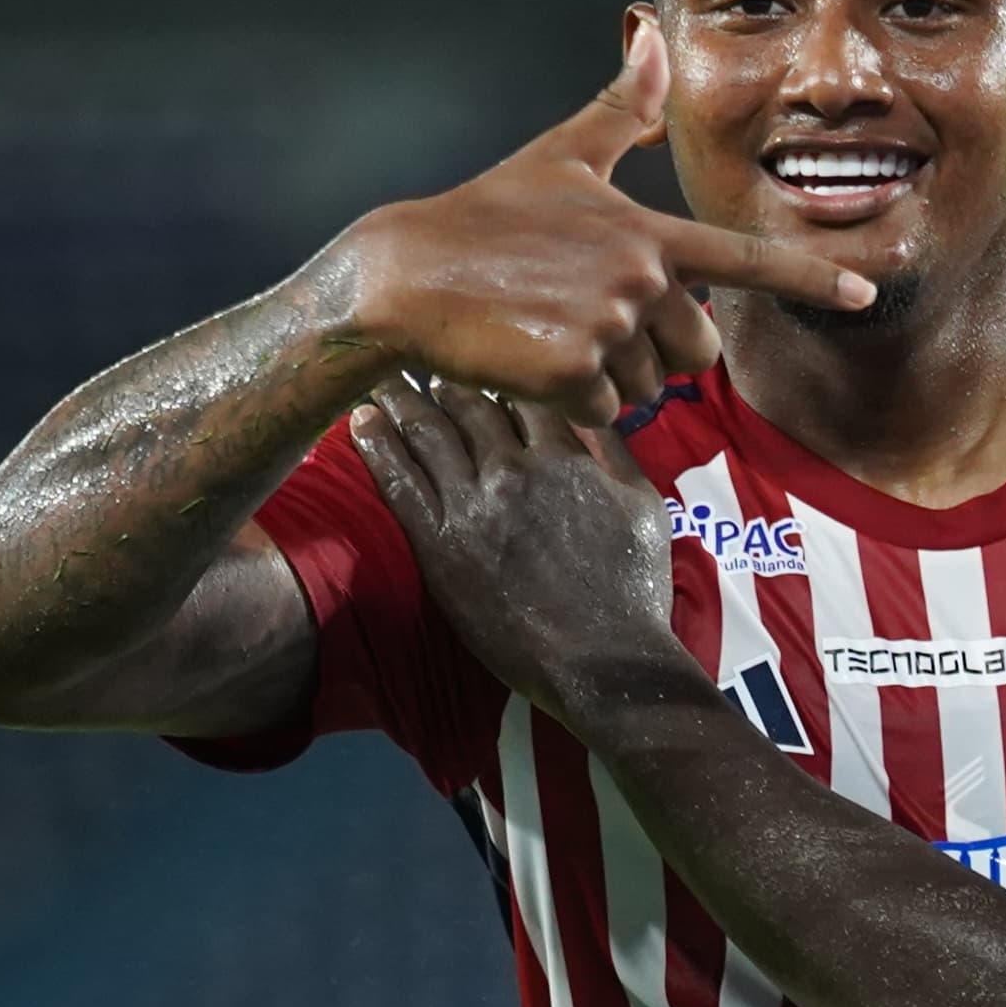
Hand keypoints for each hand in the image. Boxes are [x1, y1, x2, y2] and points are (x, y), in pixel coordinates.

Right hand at [319, 20, 875, 427]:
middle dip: (654, 351)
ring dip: (604, 376)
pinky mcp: (571, 373)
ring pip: (645, 387)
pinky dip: (569, 403)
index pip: (746, 261)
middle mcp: (639, 279)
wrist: (404, 276)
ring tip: (548, 331)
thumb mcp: (561, 157)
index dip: (811, 279)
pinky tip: (530, 360)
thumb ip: (624, 110)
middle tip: (587, 320)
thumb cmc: (485, 217)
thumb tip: (654, 36)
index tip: (865, 290)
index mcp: (647, 233)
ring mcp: (608, 327)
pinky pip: (601, 412)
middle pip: (695, 350)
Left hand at [348, 376, 682, 701]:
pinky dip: (376, 447)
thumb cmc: (634, 588)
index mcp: (566, 456)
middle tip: (418, 346)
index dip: (501, 367)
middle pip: (469, 401)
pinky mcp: (441, 545)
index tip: (480, 350)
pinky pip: (399, 483)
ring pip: (428, 432)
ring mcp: (473, 506)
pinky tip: (360, 421)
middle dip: (443, 371)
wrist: (603, 659)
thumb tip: (594, 405)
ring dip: (401, 396)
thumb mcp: (646, 506)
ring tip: (381, 369)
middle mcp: (514, 469)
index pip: (523, 390)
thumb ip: (615, 452)